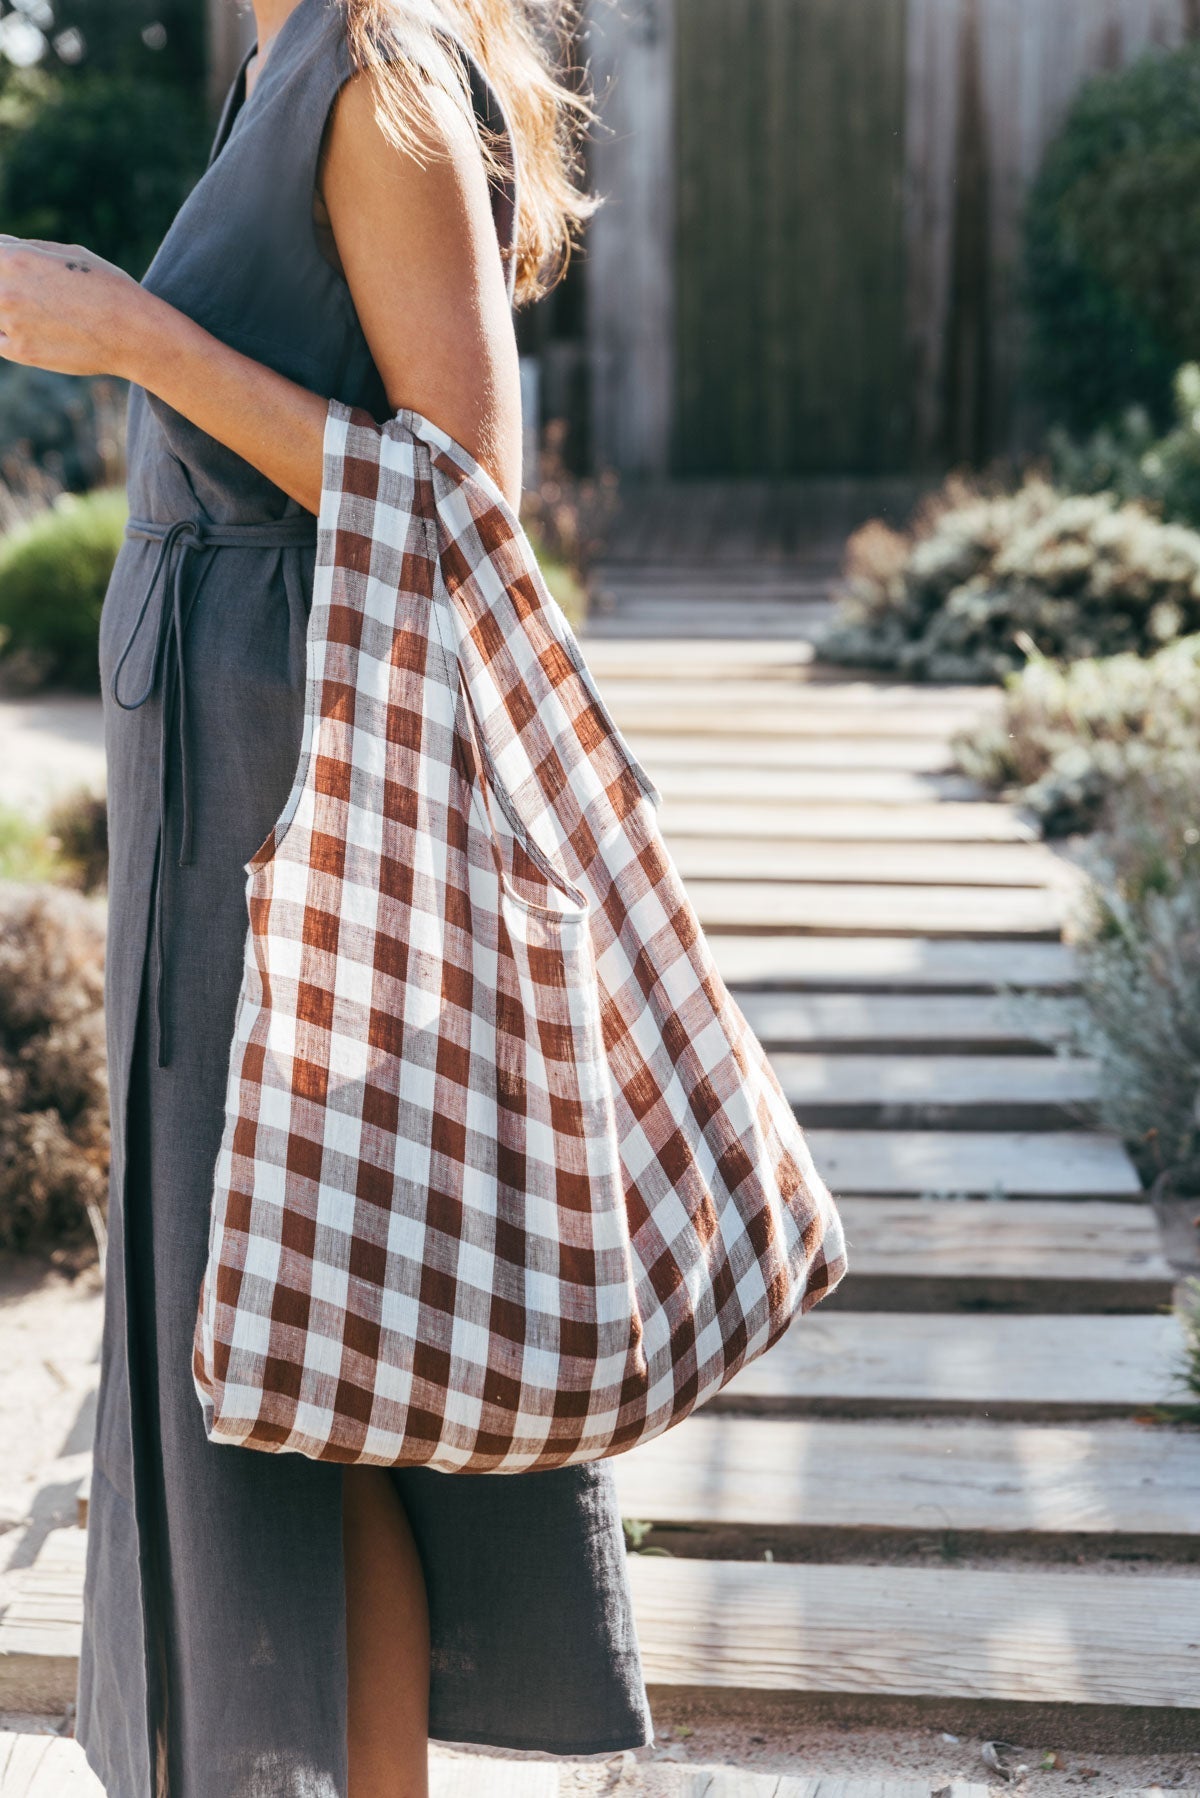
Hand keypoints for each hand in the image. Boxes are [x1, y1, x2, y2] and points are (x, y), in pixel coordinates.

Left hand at [0, 235, 153, 378]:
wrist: (133, 333)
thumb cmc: (107, 288)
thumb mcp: (68, 253)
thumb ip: (28, 251)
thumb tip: (5, 250)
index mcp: (15, 258)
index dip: (6, 260)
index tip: (20, 272)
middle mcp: (6, 290)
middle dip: (10, 288)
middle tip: (39, 299)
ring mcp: (11, 323)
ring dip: (7, 312)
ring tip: (41, 314)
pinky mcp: (20, 352)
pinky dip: (9, 337)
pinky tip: (34, 333)